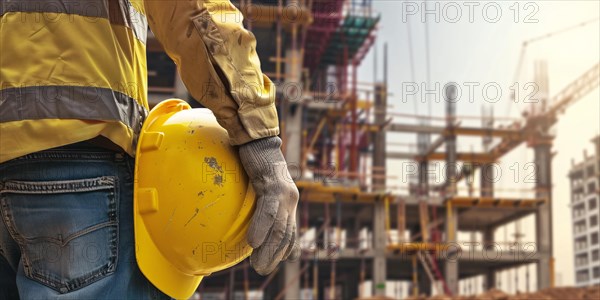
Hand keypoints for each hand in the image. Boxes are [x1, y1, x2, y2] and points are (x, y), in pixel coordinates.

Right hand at [239, 137, 299, 274]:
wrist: (257, 136)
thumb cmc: (254, 159)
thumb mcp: (258, 185)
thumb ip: (260, 202)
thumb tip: (247, 220)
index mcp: (288, 200)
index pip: (291, 231)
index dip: (285, 250)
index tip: (275, 263)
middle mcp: (291, 198)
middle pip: (287, 234)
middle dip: (275, 256)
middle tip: (262, 271)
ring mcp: (284, 192)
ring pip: (280, 227)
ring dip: (268, 249)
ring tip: (259, 265)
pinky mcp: (274, 184)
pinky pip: (268, 211)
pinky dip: (261, 228)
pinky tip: (253, 242)